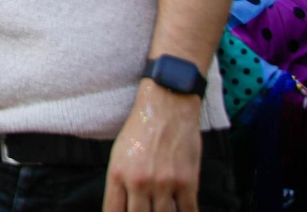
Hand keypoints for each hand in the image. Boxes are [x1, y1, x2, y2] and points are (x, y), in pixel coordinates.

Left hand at [103, 82, 202, 211]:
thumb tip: (124, 207)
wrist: (167, 105)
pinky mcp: (188, 182)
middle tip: (146, 211)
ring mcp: (164, 183)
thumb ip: (120, 183)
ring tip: (162, 209)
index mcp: (118, 175)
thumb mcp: (119, 154)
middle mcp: (139, 182)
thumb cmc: (141, 128)